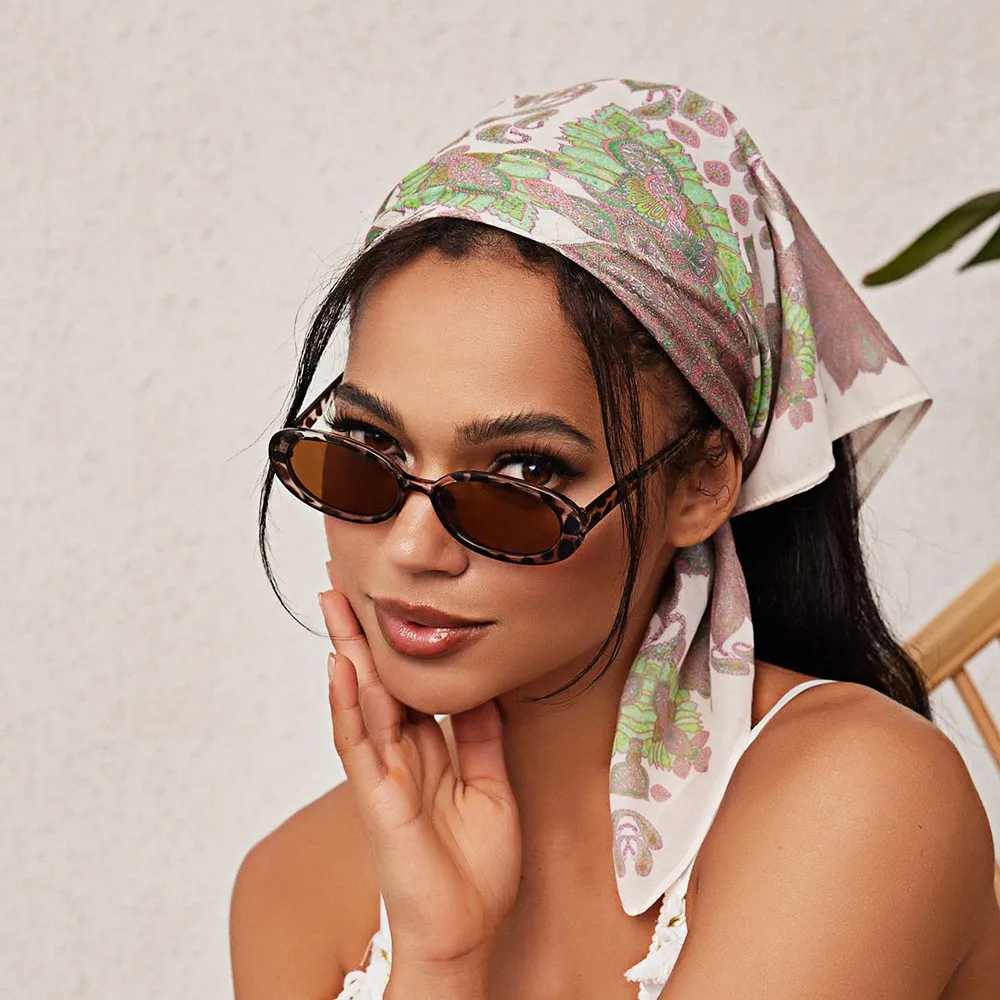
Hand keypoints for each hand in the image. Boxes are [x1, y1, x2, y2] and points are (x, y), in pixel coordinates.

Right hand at [320, 565, 520, 968]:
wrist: (466, 931)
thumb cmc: (474, 870)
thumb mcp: (491, 786)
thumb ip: (483, 737)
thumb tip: (484, 688)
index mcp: (426, 750)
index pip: (406, 680)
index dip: (396, 638)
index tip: (391, 594)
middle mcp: (399, 754)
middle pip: (375, 677)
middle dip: (360, 627)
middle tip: (344, 576)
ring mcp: (383, 773)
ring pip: (360, 697)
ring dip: (346, 647)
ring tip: (333, 599)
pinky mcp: (376, 796)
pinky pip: (359, 741)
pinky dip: (348, 702)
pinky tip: (339, 665)